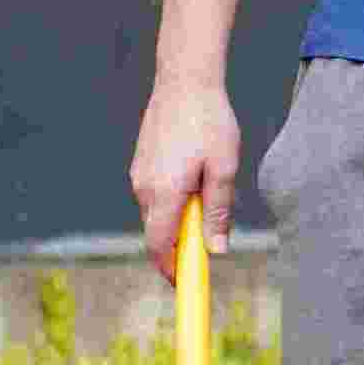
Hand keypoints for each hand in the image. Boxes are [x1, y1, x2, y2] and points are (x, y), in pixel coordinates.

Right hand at [130, 81, 241, 267]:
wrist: (185, 80)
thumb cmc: (210, 122)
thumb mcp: (225, 169)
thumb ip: (219, 211)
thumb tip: (216, 249)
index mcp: (164, 193)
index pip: (159, 246)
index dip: (170, 269)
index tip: (184, 284)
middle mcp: (143, 188)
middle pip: (157, 233)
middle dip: (180, 244)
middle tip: (208, 239)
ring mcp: (138, 175)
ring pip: (156, 212)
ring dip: (179, 217)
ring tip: (209, 190)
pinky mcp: (140, 164)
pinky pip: (154, 194)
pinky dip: (173, 199)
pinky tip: (195, 176)